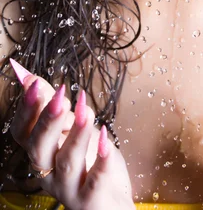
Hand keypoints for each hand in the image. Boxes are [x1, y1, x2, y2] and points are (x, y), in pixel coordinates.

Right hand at [9, 61, 134, 209]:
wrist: (110, 201)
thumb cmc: (89, 160)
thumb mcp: (71, 128)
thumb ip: (50, 103)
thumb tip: (25, 74)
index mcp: (41, 152)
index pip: (23, 132)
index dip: (27, 109)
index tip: (35, 84)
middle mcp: (48, 172)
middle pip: (40, 148)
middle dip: (48, 120)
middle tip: (61, 96)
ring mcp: (69, 187)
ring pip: (68, 161)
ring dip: (77, 134)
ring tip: (87, 110)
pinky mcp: (91, 198)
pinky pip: (95, 179)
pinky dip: (100, 159)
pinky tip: (106, 137)